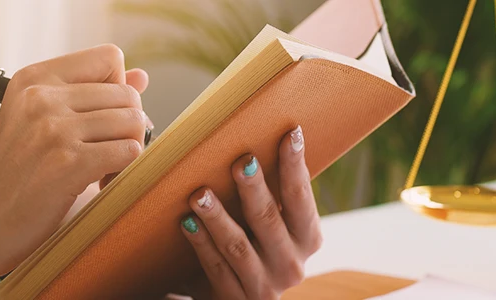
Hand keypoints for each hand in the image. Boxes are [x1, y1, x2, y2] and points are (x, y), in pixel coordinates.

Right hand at [0, 44, 151, 276]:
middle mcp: (41, 95)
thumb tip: (142, 76)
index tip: (101, 120)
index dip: (117, 89)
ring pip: (133, 122)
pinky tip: (99, 184)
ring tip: (102, 171)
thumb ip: (91, 96)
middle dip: (127, 127)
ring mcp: (53, 128)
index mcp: (34, 77)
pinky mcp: (67, 163)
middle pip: (127, 94)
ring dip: (127, 151)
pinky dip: (124, 172)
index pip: (109, 57)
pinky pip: (129, 152)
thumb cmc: (16, 174)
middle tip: (105, 155)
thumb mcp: (42, 122)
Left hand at [180, 126, 322, 299]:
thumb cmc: (261, 247)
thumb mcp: (277, 226)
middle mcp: (292, 265)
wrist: (248, 297)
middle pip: (269, 220)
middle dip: (254, 189)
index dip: (296, 166)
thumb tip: (260, 135)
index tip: (291, 133)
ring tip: (200, 193)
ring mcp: (264, 286)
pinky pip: (216, 268)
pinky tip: (187, 222)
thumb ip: (274, 195)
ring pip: (238, 246)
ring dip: (218, 217)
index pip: (302, 197)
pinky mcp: (236, 299)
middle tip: (242, 162)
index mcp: (309, 238)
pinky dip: (201, 243)